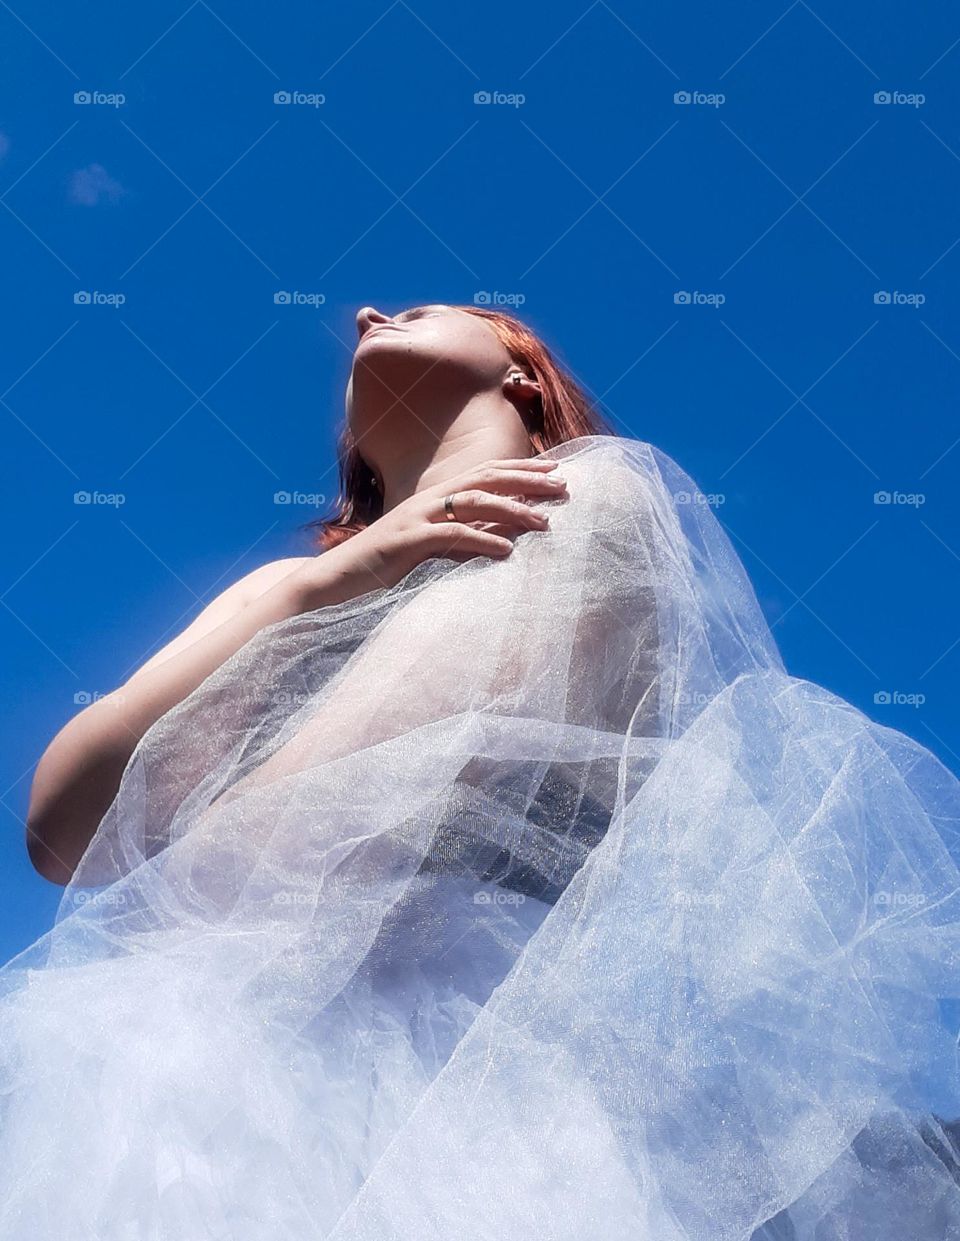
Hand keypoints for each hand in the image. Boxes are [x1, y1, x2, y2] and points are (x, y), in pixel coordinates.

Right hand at [295, 458, 566, 606]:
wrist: (331, 582)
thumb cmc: (379, 569)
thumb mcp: (425, 550)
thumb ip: (456, 538)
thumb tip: (497, 538)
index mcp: (432, 499)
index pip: (483, 474)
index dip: (519, 470)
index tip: (554, 473)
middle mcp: (426, 501)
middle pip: (484, 479)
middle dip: (526, 480)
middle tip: (563, 487)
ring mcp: (415, 519)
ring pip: (473, 503)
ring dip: (513, 510)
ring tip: (545, 522)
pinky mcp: (405, 543)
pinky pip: (449, 537)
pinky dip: (481, 540)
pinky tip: (507, 550)